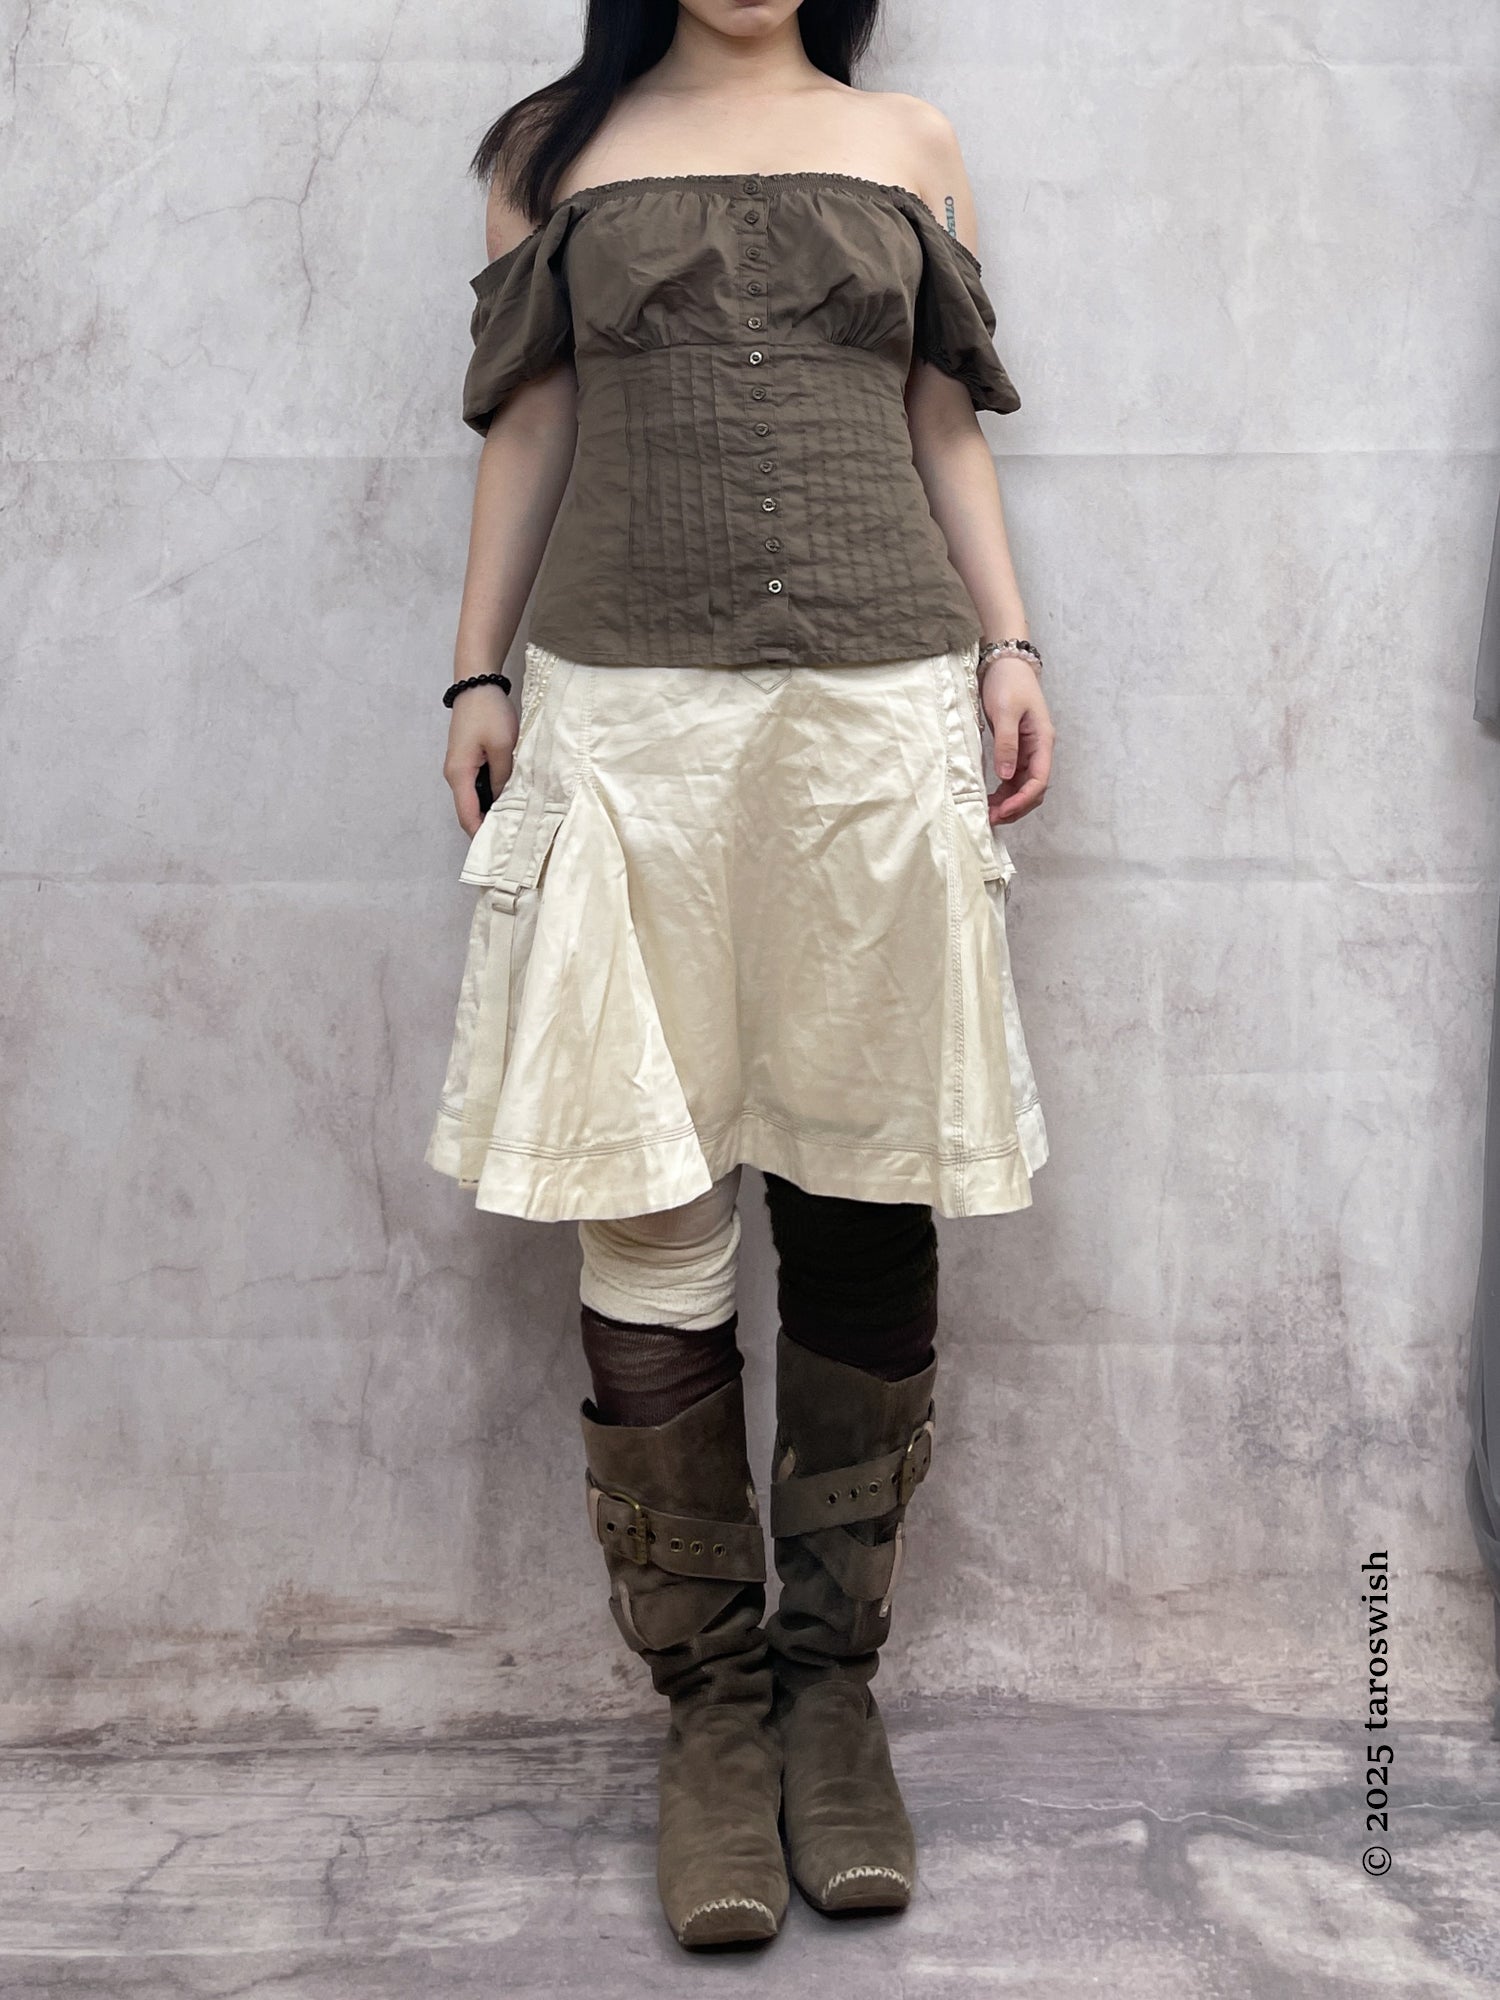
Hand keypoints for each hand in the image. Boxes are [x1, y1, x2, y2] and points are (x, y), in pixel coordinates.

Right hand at [444, 683, 518, 835]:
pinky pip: (479, 786)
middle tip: (513, 842)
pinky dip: (492, 796)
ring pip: (475, 799)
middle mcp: (455, 775)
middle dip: (487, 827)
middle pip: (469, 811)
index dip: (480, 836)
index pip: (467, 816)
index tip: (498, 852)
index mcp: (459, 774)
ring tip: (515, 824)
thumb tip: (504, 802)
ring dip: (491, 811)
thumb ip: (504, 778)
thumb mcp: (503, 747)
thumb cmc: (488, 713)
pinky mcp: (468, 760)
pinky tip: (510, 800)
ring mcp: (460, 768)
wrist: (477, 683)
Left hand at [979, 655, 1053, 823]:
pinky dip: (1003, 791)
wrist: (1005, 663)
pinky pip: (1013, 777)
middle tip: (991, 818)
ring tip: (987, 813)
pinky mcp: (1015, 749)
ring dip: (1008, 802)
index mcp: (1043, 741)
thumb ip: (1006, 744)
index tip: (1002, 812)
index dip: (1022, 800)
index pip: (1039, 781)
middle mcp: (1039, 749)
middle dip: (1015, 807)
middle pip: (1033, 789)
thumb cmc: (1008, 683)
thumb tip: (1006, 776)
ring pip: (1023, 786)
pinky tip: (989, 799)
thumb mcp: (1006, 711)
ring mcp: (1028, 750)